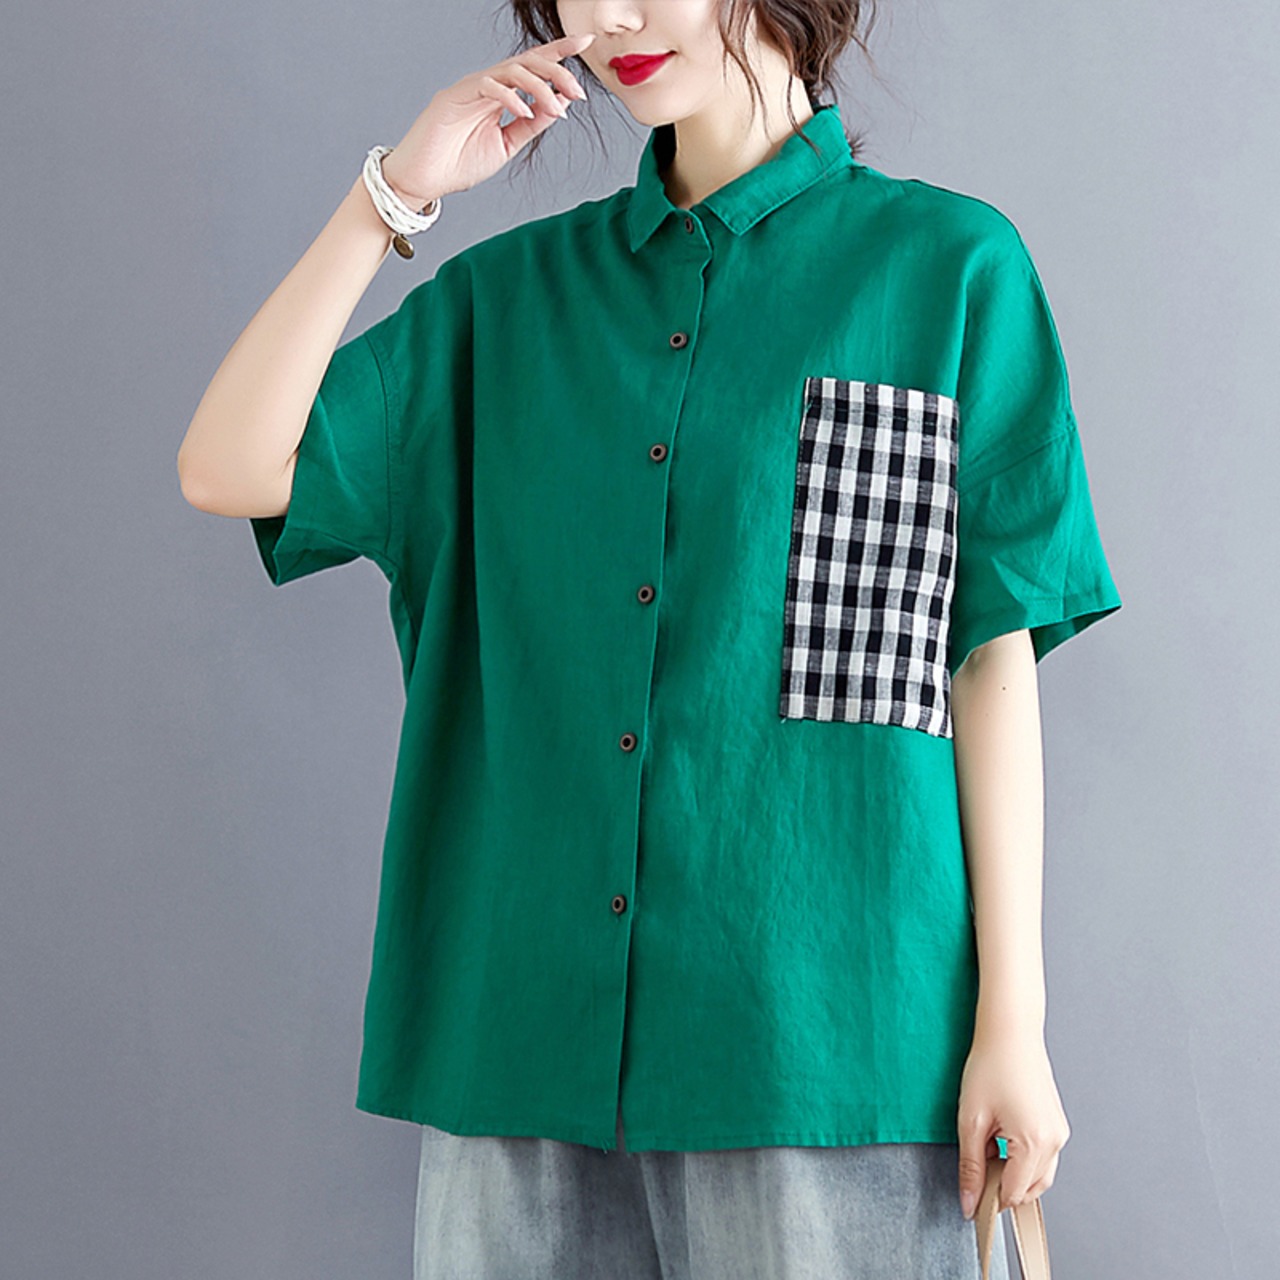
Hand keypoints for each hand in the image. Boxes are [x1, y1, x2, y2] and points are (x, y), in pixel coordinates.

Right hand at [379, 33, 595, 210]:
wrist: (425, 181)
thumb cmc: (459, 164)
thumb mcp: (507, 145)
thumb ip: (531, 125)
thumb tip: (560, 106)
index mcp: (499, 94)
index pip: (532, 66)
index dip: (558, 51)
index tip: (585, 43)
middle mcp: (486, 85)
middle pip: (526, 62)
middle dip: (556, 69)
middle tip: (577, 91)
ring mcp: (469, 88)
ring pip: (510, 70)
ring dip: (538, 86)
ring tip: (556, 107)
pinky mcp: (453, 97)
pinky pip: (487, 87)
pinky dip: (509, 98)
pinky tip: (524, 113)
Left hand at [955, 1026, 1070, 1219]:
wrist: (1010, 1033)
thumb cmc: (990, 1067)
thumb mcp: (971, 1120)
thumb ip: (971, 1167)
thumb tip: (970, 1204)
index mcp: (1034, 1142)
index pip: (1013, 1193)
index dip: (989, 1198)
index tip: (970, 1195)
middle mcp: (1054, 1141)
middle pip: (1029, 1189)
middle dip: (1003, 1187)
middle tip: (976, 1166)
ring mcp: (1059, 1133)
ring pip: (1039, 1176)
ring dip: (1014, 1174)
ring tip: (988, 1146)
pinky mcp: (1058, 1124)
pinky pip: (1044, 1157)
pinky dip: (1024, 1159)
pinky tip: (1001, 1137)